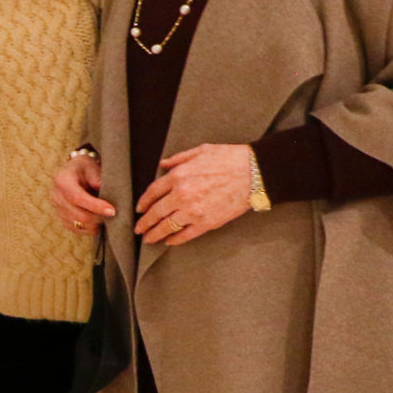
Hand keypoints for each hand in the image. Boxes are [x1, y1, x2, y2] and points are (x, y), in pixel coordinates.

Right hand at [52, 150, 114, 233]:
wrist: (74, 172)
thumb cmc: (84, 168)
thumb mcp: (92, 166)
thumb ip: (98, 179)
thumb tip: (106, 193)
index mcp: (62, 180)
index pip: (78, 198)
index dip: (96, 206)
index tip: (112, 211)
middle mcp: (56, 196)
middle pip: (79, 215)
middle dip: (99, 217)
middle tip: (112, 213)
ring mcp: (57, 209)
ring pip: (79, 225)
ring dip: (95, 223)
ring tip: (105, 214)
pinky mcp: (62, 218)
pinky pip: (77, 230)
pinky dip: (90, 228)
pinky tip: (98, 220)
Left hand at [136, 143, 252, 244]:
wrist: (253, 173)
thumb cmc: (229, 158)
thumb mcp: (201, 151)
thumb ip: (179, 158)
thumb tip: (163, 164)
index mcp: (178, 176)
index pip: (152, 192)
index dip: (143, 202)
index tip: (139, 209)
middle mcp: (182, 195)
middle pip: (156, 212)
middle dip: (145, 223)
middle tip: (138, 229)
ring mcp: (193, 210)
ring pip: (167, 226)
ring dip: (155, 234)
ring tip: (148, 239)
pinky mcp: (207, 222)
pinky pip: (186, 234)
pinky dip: (175, 240)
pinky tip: (170, 242)